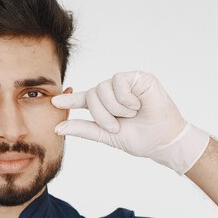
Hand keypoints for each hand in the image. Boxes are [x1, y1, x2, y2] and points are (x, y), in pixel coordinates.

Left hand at [51, 70, 208, 174]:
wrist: (164, 140)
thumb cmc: (139, 138)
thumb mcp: (106, 135)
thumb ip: (82, 129)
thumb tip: (57, 128)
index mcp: (105, 105)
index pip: (83, 100)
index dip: (69, 100)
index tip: (53, 102)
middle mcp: (113, 92)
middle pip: (92, 95)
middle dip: (101, 114)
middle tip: (116, 125)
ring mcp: (126, 83)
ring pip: (102, 88)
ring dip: (114, 108)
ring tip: (131, 114)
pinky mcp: (138, 77)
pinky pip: (118, 82)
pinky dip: (126, 98)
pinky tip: (138, 104)